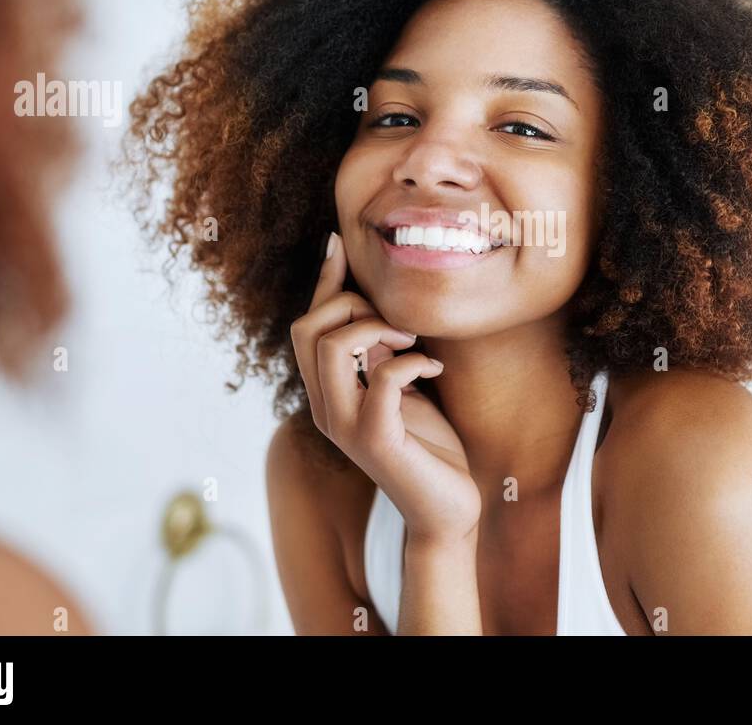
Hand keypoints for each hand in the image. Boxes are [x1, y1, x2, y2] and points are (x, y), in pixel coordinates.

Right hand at [288, 232, 481, 544]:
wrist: (447, 508)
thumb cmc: (428, 445)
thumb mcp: (398, 384)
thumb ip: (378, 349)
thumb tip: (368, 297)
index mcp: (326, 393)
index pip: (305, 325)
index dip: (323, 282)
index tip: (340, 243)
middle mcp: (324, 408)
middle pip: (308, 329)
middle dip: (354, 307)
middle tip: (401, 325)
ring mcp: (346, 426)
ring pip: (332, 347)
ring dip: (379, 328)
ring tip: (416, 342)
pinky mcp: (377, 441)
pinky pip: (382, 378)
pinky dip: (412, 361)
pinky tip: (434, 368)